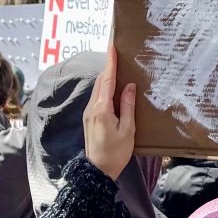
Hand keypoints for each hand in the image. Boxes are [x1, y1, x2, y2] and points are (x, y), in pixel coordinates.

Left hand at [83, 45, 135, 180]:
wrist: (97, 172)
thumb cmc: (116, 152)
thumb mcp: (127, 129)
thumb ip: (128, 106)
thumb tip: (129, 86)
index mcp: (102, 109)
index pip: (107, 80)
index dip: (110, 62)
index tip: (112, 46)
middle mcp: (92, 108)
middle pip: (101, 82)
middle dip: (109, 67)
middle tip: (117, 53)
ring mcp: (88, 113)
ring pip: (98, 90)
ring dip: (107, 78)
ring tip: (118, 67)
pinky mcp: (89, 119)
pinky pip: (98, 98)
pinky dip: (105, 88)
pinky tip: (114, 88)